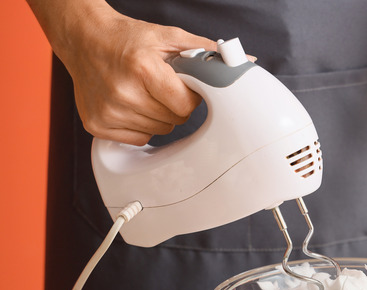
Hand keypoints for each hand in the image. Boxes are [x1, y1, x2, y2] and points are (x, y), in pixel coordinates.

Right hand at [54, 5, 215, 144]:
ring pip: (159, 130)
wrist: (84, 38)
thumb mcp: (169, 37)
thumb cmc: (127, 39)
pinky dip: (141, 125)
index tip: (184, 86)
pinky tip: (132, 105)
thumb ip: (206, 52)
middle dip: (175, 105)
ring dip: (159, 115)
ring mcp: (108, 111)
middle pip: (174, 120)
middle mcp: (122, 91)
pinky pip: (139, 138)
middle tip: (161, 87)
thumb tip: (244, 60)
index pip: (186, 105)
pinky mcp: (97, 125)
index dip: (190, 96)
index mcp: (142, 68)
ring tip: (145, 93)